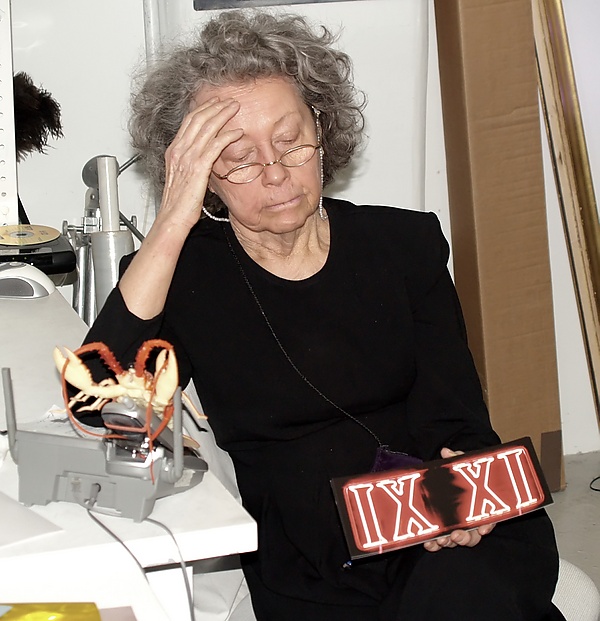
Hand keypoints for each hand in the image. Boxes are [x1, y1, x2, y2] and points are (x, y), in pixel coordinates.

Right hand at [158, 97, 243, 231]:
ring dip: (223, 115)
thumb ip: (191, 165)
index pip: (189, 121)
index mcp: (174, 151)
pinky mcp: (198, 168)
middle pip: (197, 119)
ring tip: (236, 108)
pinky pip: (214, 146)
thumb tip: (203, 160)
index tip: (216, 102)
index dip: (204, 109)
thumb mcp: (183, 178)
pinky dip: (227, 136)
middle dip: (215, 106)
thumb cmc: (178, 204)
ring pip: (206, 128)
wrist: (172, 219)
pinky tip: (238, 132)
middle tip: (230, 100)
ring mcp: (187, 158)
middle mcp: (179, 150)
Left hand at [423, 446, 495, 551]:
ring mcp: (459, 526)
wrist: (450, 478)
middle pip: (474, 535)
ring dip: (450, 543)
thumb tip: (446, 452)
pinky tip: (429, 543)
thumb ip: (456, 459)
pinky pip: (444, 541)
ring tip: (440, 542)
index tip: (483, 529)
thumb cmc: (460, 473)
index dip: (488, 525)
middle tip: (456, 536)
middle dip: (466, 539)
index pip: (490, 518)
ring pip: (459, 541)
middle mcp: (472, 519)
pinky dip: (437, 544)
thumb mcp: (461, 464)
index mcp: (481, 505)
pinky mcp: (445, 530)